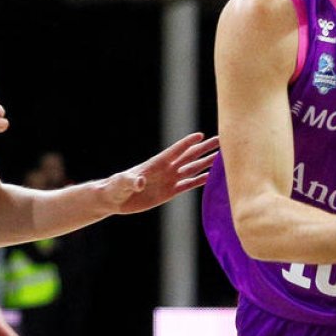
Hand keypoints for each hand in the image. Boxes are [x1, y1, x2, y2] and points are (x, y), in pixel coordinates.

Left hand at [102, 132, 219, 214]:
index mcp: (155, 163)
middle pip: (189, 157)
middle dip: (204, 149)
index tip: (200, 135)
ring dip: (206, 163)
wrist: (114, 199)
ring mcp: (169, 180)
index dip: (187, 143)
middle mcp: (166, 169)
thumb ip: (132, 181)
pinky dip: (200, 181)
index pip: (175, 151)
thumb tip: (141, 183)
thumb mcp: (122, 183)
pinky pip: (187, 185)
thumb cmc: (116, 187)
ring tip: (221, 158)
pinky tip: (211, 178)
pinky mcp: (169, 192)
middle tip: (220, 141)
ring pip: (192, 169)